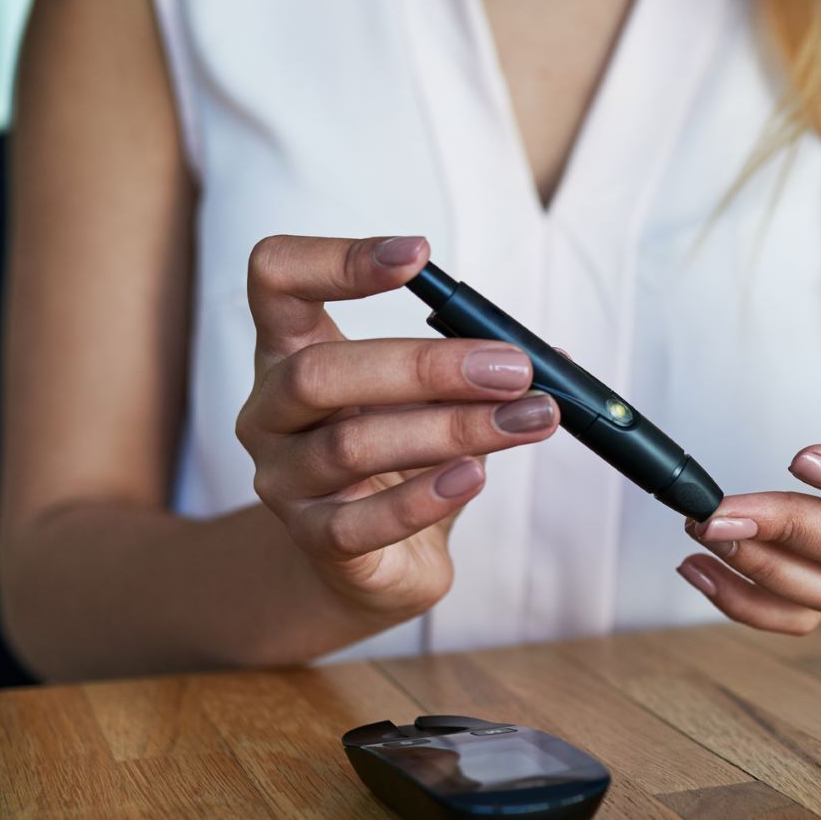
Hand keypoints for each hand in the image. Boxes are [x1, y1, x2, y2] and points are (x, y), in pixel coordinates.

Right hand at [237, 234, 559, 625]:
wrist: (377, 563)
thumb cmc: (403, 464)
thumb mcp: (433, 401)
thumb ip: (476, 368)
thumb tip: (551, 354)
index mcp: (290, 350)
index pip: (278, 278)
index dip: (336, 259)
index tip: (420, 256)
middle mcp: (269, 411)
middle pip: (319, 371)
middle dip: (426, 365)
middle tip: (513, 368)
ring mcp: (282, 480)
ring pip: (352, 446)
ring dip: (452, 429)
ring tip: (526, 420)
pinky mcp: (312, 541)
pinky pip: (360, 522)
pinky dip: (423, 497)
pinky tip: (474, 476)